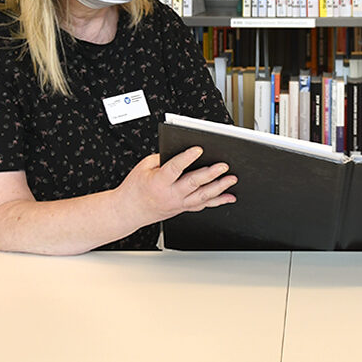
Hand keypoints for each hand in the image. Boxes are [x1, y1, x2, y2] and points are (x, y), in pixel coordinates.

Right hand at [118, 147, 236, 227]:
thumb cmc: (135, 189)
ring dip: (219, 187)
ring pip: (202, 196)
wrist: (129, 211)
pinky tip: (229, 197)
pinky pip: (203, 205)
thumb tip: (181, 149)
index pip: (175, 169)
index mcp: (158, 182)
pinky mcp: (183, 208)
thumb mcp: (143, 167)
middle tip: (223, 166)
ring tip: (231, 179)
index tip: (198, 149)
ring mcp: (179, 204)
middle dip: (210, 174)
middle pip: (194, 183)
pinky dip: (218, 201)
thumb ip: (162, 157)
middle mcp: (171, 195)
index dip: (187, 158)